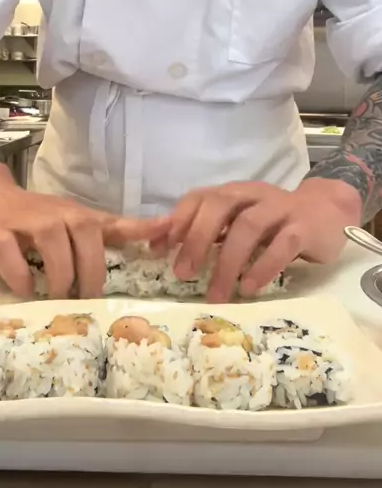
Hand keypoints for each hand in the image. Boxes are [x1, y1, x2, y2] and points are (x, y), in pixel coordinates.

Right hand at [0, 162, 169, 298]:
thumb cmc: (31, 216)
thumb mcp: (71, 222)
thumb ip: (104, 235)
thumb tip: (149, 245)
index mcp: (78, 217)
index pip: (115, 223)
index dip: (142, 228)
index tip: (167, 233)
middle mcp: (58, 216)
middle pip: (87, 237)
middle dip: (91, 272)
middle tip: (87, 299)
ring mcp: (27, 222)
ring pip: (54, 246)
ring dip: (60, 276)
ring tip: (57, 298)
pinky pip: (13, 258)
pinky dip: (21, 278)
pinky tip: (24, 291)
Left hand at [162, 178, 361, 301]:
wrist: (328, 211)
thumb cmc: (274, 221)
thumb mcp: (238, 219)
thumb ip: (207, 230)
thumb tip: (159, 248)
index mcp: (233, 192)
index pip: (199, 197)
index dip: (177, 221)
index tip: (159, 251)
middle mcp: (252, 195)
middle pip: (219, 206)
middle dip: (197, 239)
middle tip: (182, 274)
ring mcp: (279, 209)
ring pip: (248, 226)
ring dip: (228, 262)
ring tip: (216, 294)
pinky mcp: (303, 227)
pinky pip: (282, 244)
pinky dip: (263, 266)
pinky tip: (249, 288)